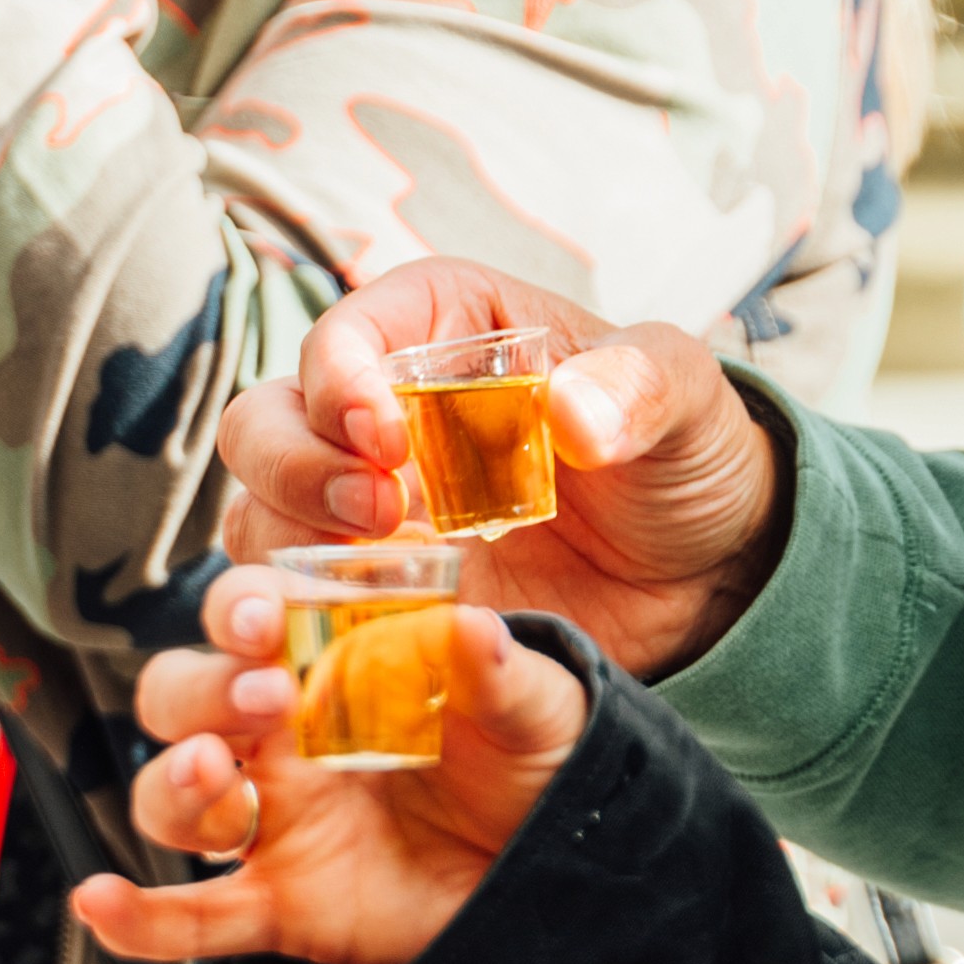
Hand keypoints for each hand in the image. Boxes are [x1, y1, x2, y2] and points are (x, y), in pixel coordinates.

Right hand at [66, 578, 590, 963]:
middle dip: (206, 689)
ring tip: (211, 777)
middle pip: (184, 695)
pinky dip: (139, 918)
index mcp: (329, 663)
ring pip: (173, 796)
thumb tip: (473, 627)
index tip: (270, 613)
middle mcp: (279, 735)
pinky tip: (99, 903)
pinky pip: (193, 917)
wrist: (562, 875)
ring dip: (171, 782)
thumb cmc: (536, 766)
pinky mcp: (281, 904)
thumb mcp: (538, 712)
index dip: (243, 605)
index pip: (251, 614)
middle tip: (266, 695)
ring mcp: (273, 821)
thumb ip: (501, 673)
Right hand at [211, 265, 789, 677]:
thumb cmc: (683, 458)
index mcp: (442, 327)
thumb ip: (641, 387)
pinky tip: (382, 636)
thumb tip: (573, 414)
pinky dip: (315, 621)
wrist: (703, 576)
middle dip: (297, 466)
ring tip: (382, 578)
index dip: (341, 376)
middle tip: (382, 514)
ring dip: (294, 548)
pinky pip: (300, 606)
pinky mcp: (376, 599)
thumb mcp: (688, 405)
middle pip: (266, 422)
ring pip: (260, 514)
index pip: (346, 334)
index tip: (384, 433)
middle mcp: (380, 413)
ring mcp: (367, 512)